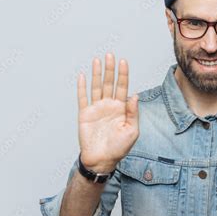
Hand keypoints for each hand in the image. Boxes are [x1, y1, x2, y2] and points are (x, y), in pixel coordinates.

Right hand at [77, 53, 138, 172]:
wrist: (102, 160)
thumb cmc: (119, 148)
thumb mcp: (132, 131)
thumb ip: (133, 113)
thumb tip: (134, 95)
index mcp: (121, 108)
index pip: (122, 87)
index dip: (123, 75)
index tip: (124, 62)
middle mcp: (109, 105)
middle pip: (109, 83)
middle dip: (110, 69)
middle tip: (110, 55)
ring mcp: (96, 109)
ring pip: (96, 87)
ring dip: (97, 74)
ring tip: (98, 60)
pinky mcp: (85, 114)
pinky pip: (82, 98)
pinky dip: (82, 87)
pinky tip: (83, 76)